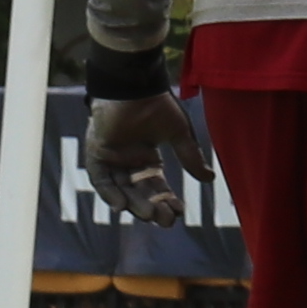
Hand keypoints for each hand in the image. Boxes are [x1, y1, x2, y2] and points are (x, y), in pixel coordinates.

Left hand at [79, 95, 199, 224]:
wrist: (135, 87)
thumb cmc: (157, 105)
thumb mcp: (179, 134)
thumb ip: (190, 157)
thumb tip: (210, 179)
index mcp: (146, 156)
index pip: (156, 185)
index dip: (167, 199)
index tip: (179, 212)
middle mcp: (128, 161)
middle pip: (139, 192)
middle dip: (152, 207)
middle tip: (165, 221)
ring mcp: (112, 158)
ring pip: (122, 189)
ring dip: (134, 204)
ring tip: (149, 215)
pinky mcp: (97, 153)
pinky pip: (101, 179)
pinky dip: (109, 193)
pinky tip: (121, 206)